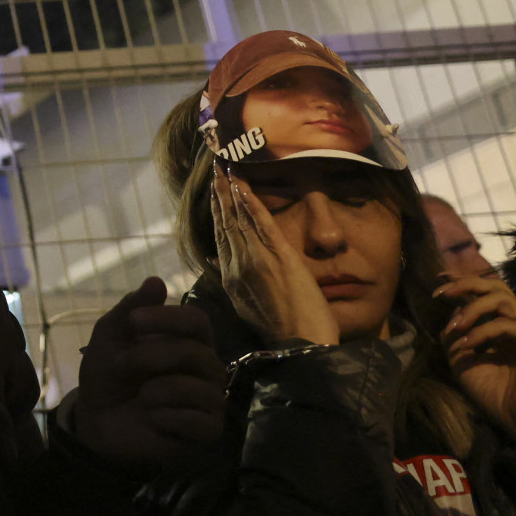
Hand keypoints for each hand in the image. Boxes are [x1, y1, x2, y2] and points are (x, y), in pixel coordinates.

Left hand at [70, 278, 226, 471]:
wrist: (95, 419)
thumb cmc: (108, 374)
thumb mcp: (110, 338)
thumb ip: (130, 309)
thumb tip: (156, 280)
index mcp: (188, 341)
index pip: (197, 320)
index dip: (169, 318)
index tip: (134, 321)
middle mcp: (207, 368)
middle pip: (195, 353)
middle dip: (151, 357)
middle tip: (124, 366)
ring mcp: (211, 400)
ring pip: (200, 388)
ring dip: (159, 390)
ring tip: (141, 396)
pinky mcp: (208, 432)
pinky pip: (200, 421)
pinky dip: (168, 418)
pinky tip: (154, 419)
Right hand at [212, 168, 338, 345]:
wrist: (301, 346)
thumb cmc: (282, 330)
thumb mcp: (247, 306)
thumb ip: (232, 280)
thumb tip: (215, 261)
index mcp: (230, 278)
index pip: (221, 236)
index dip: (216, 211)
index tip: (214, 191)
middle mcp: (237, 264)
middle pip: (225, 222)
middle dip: (219, 194)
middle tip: (214, 169)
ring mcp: (256, 258)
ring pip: (238, 218)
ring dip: (231, 191)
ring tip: (225, 169)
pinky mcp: (277, 256)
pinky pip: (259, 221)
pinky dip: (250, 201)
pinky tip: (242, 184)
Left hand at [439, 274, 515, 441]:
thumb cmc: (498, 397)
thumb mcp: (464, 363)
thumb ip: (456, 337)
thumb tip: (451, 314)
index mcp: (506, 328)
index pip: (487, 295)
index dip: (463, 283)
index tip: (439, 281)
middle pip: (497, 288)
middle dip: (466, 284)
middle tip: (442, 292)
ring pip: (503, 299)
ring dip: (472, 308)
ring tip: (455, 326)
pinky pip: (508, 324)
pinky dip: (483, 331)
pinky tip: (468, 345)